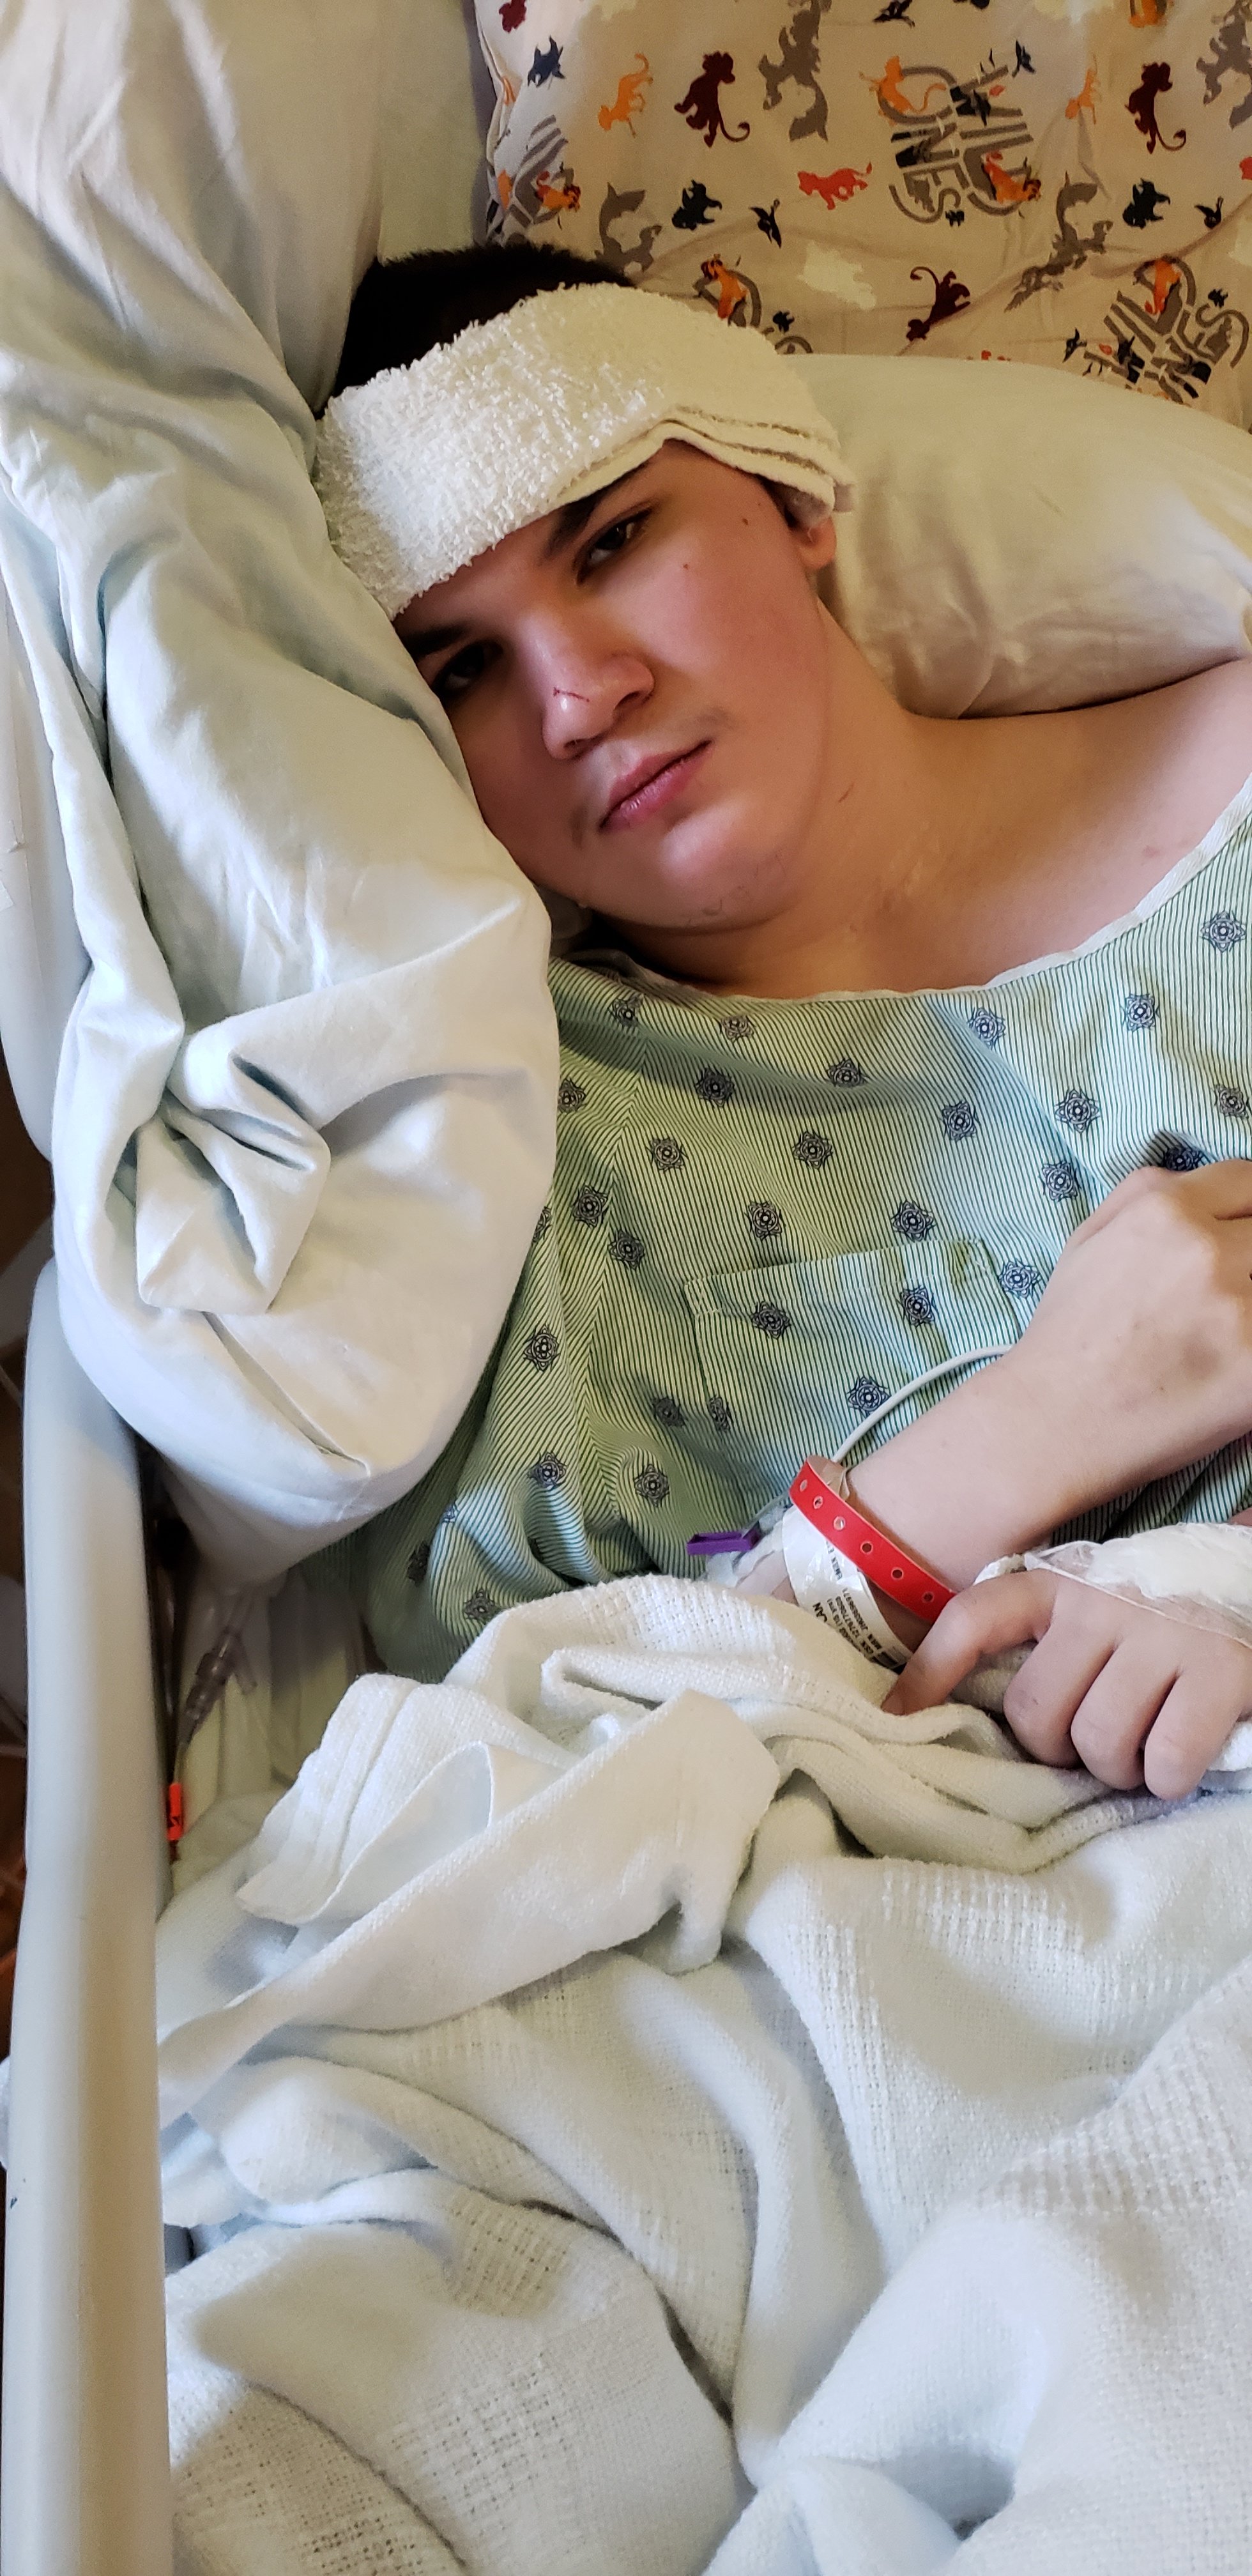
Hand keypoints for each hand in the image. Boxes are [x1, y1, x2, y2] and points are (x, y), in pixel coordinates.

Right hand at [848, 1159, 1251, 1591]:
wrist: (1052, 1422)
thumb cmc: (1069, 1336)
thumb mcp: (1088, 1238)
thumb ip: (1145, 1193)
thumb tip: (1200, 1183)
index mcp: (1165, 1212)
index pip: (1250, 1181)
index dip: (1248, 1211)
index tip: (1242, 1236)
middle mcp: (1207, 1252)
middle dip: (1250, 1258)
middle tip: (1229, 1289)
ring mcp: (1239, 1311)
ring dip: (1250, 1305)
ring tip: (1222, 1328)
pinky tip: (1227, 1364)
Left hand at [885, 1569, 1251, 1799]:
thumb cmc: (1167, 1611)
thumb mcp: (1100, 1604)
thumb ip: (1052, 1641)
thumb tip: (970, 1710)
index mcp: (1064, 1584)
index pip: (977, 1617)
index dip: (929, 1670)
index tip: (894, 1717)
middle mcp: (1104, 1603)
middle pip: (1035, 1712)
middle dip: (1057, 1749)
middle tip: (1092, 1745)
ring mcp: (1162, 1635)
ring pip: (1097, 1743)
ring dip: (1116, 1770)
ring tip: (1140, 1752)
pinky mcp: (1219, 1673)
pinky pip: (1164, 1761)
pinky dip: (1167, 1779)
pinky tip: (1179, 1762)